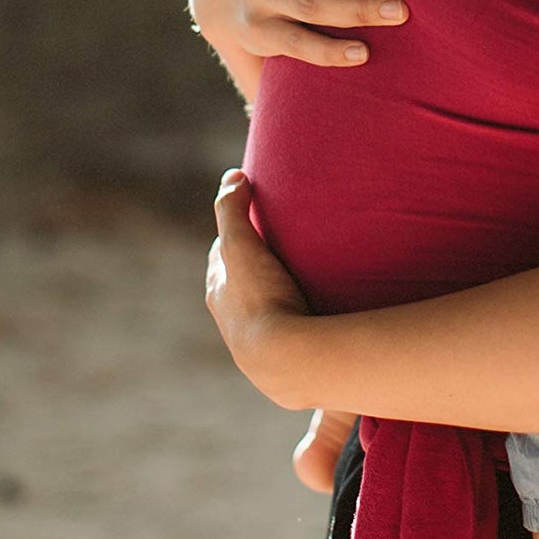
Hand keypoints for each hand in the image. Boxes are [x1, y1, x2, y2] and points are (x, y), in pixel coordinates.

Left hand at [206, 169, 309, 404]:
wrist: (286, 361)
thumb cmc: (261, 300)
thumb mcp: (241, 246)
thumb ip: (233, 209)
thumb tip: (233, 177)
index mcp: (220, 292)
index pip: (224, 255)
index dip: (237, 234)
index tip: (256, 219)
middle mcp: (233, 321)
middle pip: (242, 285)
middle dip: (256, 267)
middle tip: (282, 248)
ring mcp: (258, 344)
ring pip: (265, 311)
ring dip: (278, 296)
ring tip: (304, 282)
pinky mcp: (284, 360)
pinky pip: (290, 332)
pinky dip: (297, 319)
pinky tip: (318, 316)